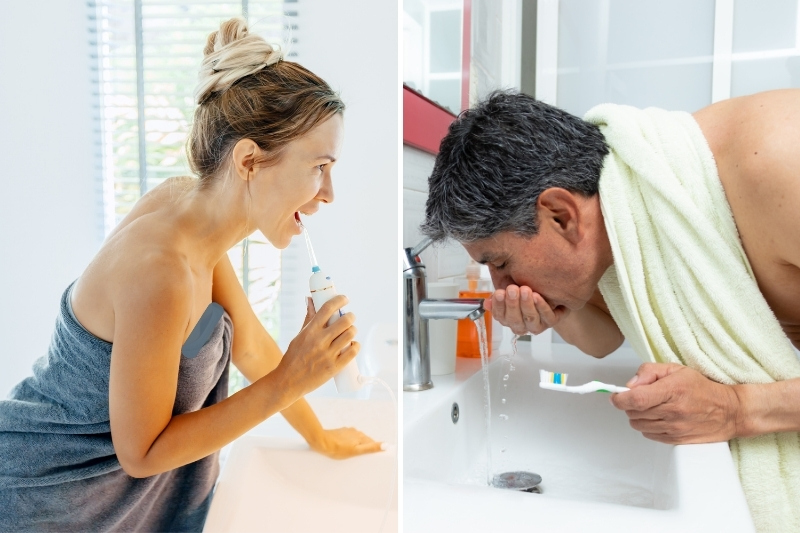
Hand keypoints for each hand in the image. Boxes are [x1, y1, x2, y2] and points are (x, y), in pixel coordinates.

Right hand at [272, 295, 359, 400]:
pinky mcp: (334, 367)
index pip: (327, 308)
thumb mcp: (299, 335)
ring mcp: (328, 354)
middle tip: (350, 318)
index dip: (339, 300)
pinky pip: (352, 351)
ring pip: (350, 334)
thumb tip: (310, 299)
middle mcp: (320, 341)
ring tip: (350, 331)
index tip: (345, 298)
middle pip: (344, 321)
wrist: (288, 381)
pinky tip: (353, 345)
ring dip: (353, 330)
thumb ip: (308, 318)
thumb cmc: (293, 357)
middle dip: (351, 316)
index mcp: (310, 331)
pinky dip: (356, 346)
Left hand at [309, 427, 383, 459]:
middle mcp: (355, 431)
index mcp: (360, 436)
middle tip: (361, 458)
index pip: (372, 443)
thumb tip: (385, 445)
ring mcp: (347, 431)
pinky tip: (343, 450)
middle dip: (364, 448)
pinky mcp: (340, 433)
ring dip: (356, 446)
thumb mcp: (356, 451)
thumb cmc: (337, 448)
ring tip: (351, 455)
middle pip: (364, 441)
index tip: (373, 457)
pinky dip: (348, 444)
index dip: (373, 450)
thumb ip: (370, 448)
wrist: (321, 441)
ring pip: (355, 440)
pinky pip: (347, 439)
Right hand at [485, 284, 569, 334]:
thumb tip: (487, 303)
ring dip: (526, 304)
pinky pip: (547, 317)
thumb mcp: (510, 292)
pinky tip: (537, 296)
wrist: (548, 293)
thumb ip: (499, 296)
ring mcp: (537, 325)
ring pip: (530, 318)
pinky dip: (541, 307)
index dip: (499, 306)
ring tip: (525, 290)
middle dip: (512, 304)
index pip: (500, 316)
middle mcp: (521, 325)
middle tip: (512, 289)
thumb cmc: (525, 292)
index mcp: (508, 319)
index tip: (499, 293)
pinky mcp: (551, 321)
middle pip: (515, 319)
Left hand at [610, 363, 741, 443]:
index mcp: (672, 390)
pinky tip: (659, 418)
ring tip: (651, 408)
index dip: (619, 399)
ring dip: (638, 416)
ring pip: (638, 425)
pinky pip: (649, 435)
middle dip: (629, 405)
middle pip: (633, 412)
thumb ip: (649, 371)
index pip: (635, 399)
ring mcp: (675, 428)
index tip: (615, 396)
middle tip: (638, 398)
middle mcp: (672, 411)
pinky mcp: (676, 440)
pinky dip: (648, 427)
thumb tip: (630, 384)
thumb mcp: (676, 369)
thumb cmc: (702, 388)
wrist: (729, 412)